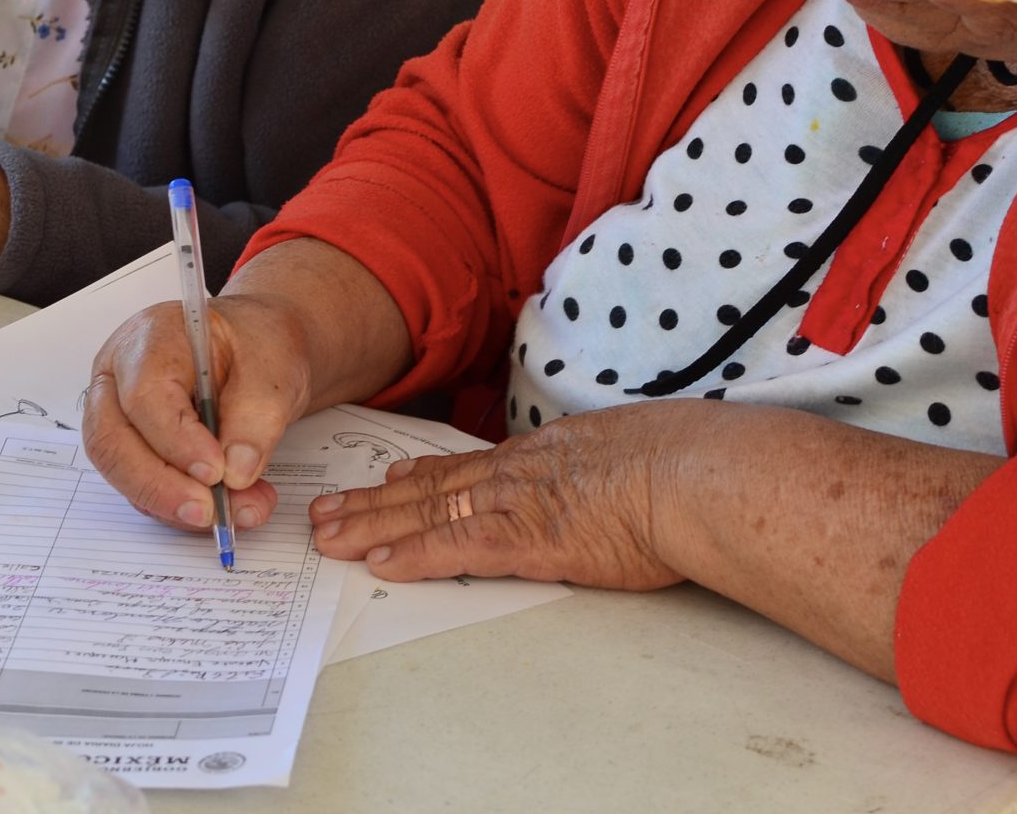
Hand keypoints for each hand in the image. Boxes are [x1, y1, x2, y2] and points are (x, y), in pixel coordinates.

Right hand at [83, 294, 312, 537]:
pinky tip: (227, 507)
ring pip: (122, 473)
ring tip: (237, 511)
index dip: (176, 440)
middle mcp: (119, 377)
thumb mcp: (274, 368)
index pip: (144, 395)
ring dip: (175, 504)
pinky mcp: (133, 451)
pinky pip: (142, 489)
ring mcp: (119, 415)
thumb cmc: (257, 348)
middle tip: (210, 512)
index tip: (217, 471)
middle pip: (112, 441)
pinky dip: (181, 508)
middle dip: (160, 486)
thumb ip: (256, 416)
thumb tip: (235, 472)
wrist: (258, 355)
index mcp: (150, 339)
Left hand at [306, 400, 699, 588]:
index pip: (465, 466)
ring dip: (371, 527)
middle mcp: (515, 474)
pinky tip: (380, 564)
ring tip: (328, 535)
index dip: (418, 475)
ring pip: (425, 515)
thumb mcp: (628, 451)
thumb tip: (605, 479)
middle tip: (325, 511)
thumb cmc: (681, 465)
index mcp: (540, 456)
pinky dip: (414, 556)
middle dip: (372, 502)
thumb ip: (599, 467)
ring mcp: (515, 505)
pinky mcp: (525, 541)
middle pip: (428, 489)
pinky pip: (455, 548)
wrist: (691, 474)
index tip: (384, 480)